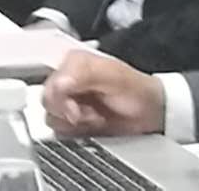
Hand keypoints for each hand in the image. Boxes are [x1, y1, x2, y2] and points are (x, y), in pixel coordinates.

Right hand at [42, 51, 164, 137]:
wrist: (151, 113)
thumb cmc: (135, 90)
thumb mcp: (112, 75)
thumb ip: (83, 74)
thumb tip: (60, 84)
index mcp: (71, 64)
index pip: (49, 84)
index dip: (60, 100)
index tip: (77, 110)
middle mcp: (66, 82)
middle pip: (47, 102)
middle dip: (69, 112)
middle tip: (91, 114)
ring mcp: (68, 102)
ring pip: (51, 117)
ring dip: (75, 124)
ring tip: (95, 119)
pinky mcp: (72, 121)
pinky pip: (59, 131)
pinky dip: (76, 133)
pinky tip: (92, 126)